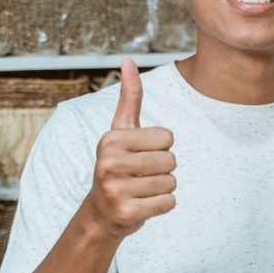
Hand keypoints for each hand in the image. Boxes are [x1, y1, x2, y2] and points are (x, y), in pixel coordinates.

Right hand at [86, 58, 176, 238]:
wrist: (101, 212)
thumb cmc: (119, 165)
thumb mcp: (122, 131)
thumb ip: (130, 97)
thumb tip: (129, 60)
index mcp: (111, 139)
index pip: (168, 137)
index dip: (161, 147)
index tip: (140, 155)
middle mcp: (108, 162)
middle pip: (171, 160)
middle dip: (164, 169)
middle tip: (142, 175)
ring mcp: (115, 189)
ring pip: (171, 182)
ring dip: (163, 188)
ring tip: (141, 190)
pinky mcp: (126, 213)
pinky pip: (169, 203)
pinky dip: (163, 205)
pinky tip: (143, 205)